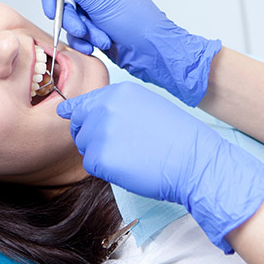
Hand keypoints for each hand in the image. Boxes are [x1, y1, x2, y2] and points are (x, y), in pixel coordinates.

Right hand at [30, 0, 221, 105]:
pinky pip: (76, 31)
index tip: (54, 7)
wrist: (151, 51)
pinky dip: (83, 40)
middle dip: (71, 16)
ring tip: (97, 37)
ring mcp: (96, 7)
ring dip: (80, 30)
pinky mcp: (96, 26)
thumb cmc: (134, 20)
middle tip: (80, 26)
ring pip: (68, 16)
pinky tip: (96, 45)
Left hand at [60, 82, 263, 252]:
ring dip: (101, 154)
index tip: (69, 117)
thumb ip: (115, 106)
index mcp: (117, 93)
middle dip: (90, 137)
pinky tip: (129, 167)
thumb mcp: (145, 106)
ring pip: (85, 147)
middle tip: (118, 146)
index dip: (76, 114)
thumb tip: (76, 110)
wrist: (193, 160)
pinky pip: (91, 166)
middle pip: (79, 126)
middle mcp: (105, 108)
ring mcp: (101, 132)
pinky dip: (106, 170)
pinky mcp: (100, 158)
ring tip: (130, 155)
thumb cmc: (176, 136)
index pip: (81, 103)